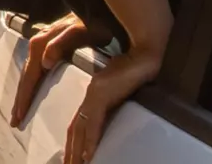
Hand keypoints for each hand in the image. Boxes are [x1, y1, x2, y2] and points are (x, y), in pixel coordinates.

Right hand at [9, 13, 89, 129]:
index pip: (30, 77)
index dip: (24, 97)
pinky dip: (31, 83)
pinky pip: (35, 69)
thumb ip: (61, 43)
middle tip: (15, 121)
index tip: (19, 116)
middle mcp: (38, 44)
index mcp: (42, 44)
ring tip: (20, 111)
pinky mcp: (49, 46)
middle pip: (26, 77)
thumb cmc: (92, 21)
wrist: (98, 9)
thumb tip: (43, 62)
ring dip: (24, 92)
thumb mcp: (80, 31)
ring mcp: (42, 45)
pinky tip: (33, 90)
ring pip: (29, 73)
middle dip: (20, 99)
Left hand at [63, 41, 161, 163]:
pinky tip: (88, 156)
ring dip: (77, 151)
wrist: (140, 58)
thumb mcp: (118, 91)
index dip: (72, 143)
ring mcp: (93, 96)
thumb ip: (109, 104)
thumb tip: (106, 119)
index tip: (71, 158)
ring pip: (80, 130)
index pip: (77, 125)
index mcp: (91, 98)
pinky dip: (90, 141)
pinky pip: (93, 124)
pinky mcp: (100, 96)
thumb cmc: (131, 72)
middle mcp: (89, 98)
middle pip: (75, 130)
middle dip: (71, 152)